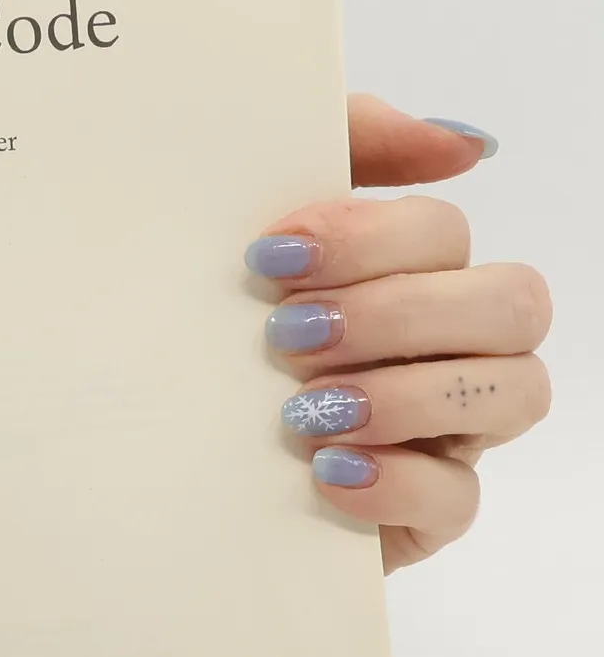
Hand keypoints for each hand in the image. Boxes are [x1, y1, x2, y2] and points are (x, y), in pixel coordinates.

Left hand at [247, 97, 550, 571]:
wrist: (141, 468)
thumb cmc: (202, 342)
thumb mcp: (243, 234)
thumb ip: (350, 151)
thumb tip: (463, 142)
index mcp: (409, 275)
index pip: (447, 234)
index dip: (372, 238)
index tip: (271, 255)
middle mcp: (448, 346)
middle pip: (511, 303)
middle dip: (396, 313)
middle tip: (288, 336)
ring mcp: (447, 431)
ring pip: (516, 391)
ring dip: (407, 392)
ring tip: (301, 409)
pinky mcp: (424, 514)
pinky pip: (459, 496)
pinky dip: (396, 480)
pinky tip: (325, 471)